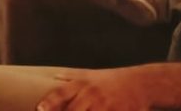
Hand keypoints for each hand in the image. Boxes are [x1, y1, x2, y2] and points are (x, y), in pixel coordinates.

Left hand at [37, 70, 151, 110]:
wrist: (141, 83)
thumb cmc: (112, 79)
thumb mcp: (91, 74)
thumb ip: (71, 77)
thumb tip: (54, 76)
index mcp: (83, 85)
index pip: (61, 93)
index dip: (49, 102)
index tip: (39, 109)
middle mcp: (92, 95)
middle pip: (74, 110)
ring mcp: (107, 106)